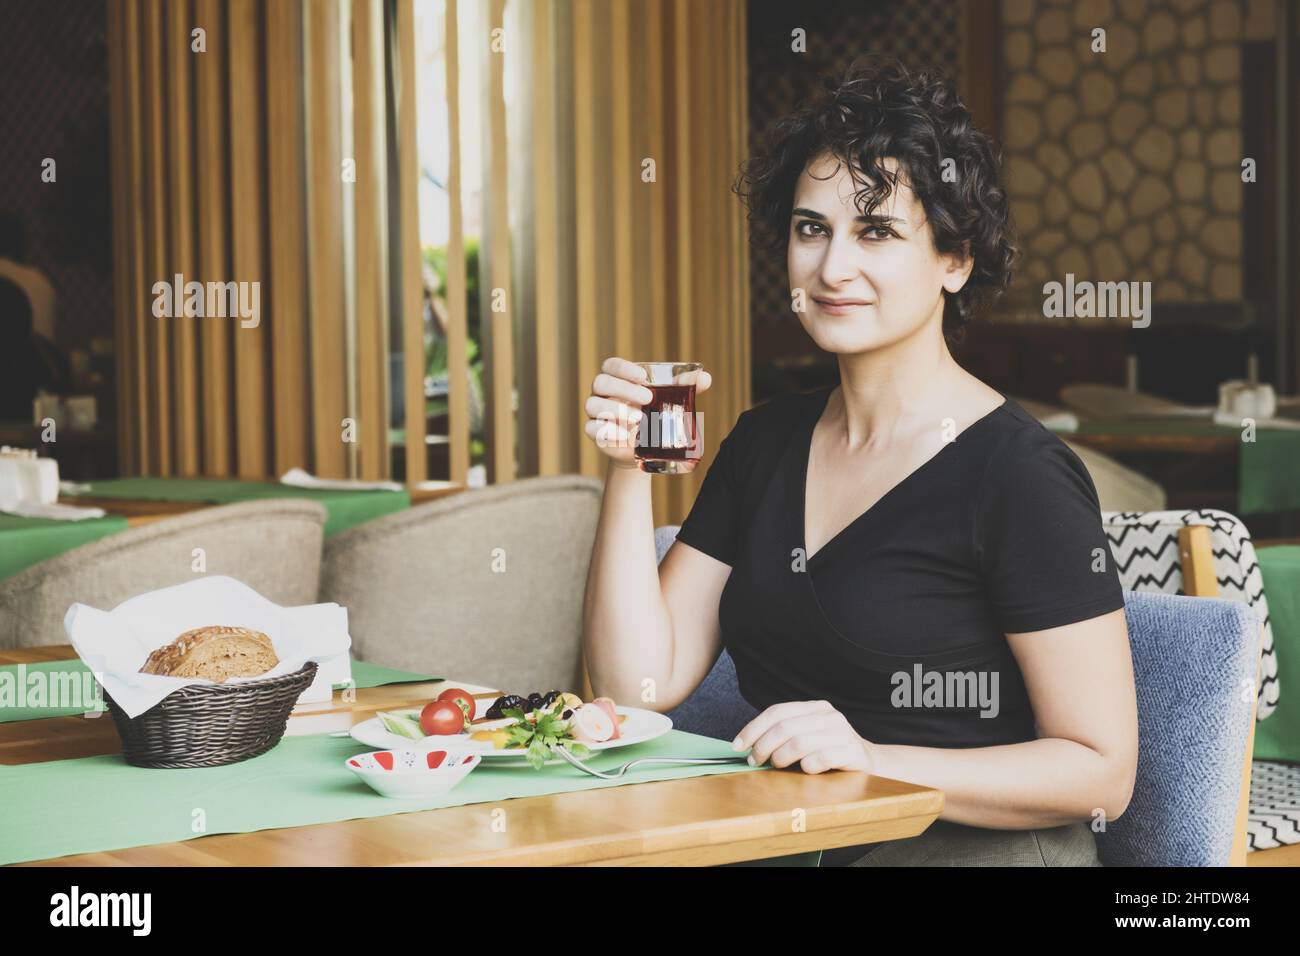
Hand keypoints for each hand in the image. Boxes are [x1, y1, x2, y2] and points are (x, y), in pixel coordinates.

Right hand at [583, 357, 711, 468]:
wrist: (644, 445)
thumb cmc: (654, 413)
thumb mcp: (668, 398)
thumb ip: (685, 386)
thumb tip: (705, 378)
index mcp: (617, 378)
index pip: (611, 365)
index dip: (623, 368)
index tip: (643, 377)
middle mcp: (602, 393)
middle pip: (600, 382)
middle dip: (622, 389)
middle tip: (647, 399)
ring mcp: (596, 413)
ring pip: (592, 404)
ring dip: (615, 410)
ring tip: (639, 419)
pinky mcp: (595, 432)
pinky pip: (591, 428)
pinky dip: (607, 431)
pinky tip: (625, 436)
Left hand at [733, 700, 874, 773]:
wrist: (869, 763)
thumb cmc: (830, 751)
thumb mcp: (809, 736)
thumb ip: (785, 735)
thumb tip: (747, 745)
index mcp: (815, 707)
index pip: (777, 711)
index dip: (754, 728)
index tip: (738, 745)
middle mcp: (829, 716)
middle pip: (785, 727)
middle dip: (763, 745)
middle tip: (754, 761)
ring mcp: (842, 732)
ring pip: (800, 742)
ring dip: (781, 757)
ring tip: (777, 765)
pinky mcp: (852, 752)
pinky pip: (820, 759)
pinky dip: (807, 767)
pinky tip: (806, 770)